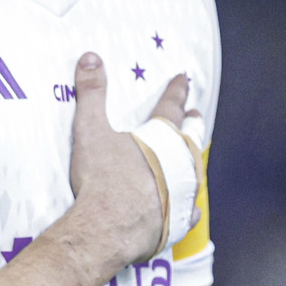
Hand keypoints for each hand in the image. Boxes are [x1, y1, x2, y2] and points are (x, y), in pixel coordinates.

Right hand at [66, 53, 187, 269]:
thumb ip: (91, 93)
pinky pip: (190, 210)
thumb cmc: (101, 178)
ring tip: (194, 157)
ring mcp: (183, 193)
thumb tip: (90, 58)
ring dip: (193, 162)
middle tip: (196, 114)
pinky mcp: (179, 220)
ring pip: (195, 172)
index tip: (183, 80)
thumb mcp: (90, 130)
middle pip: (191, 137)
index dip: (176, 91)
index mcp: (161, 138)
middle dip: (192, 124)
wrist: (109, 227)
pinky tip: (192, 208)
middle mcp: (180, 163)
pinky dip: (190, 206)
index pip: (170, 106)